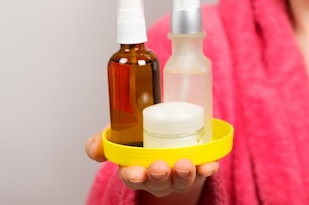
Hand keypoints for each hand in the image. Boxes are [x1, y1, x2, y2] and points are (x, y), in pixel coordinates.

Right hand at [84, 128, 218, 197]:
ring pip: (182, 180)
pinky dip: (207, 168)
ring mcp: (180, 173)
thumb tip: (94, 148)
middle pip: (158, 183)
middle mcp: (158, 175)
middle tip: (160, 167)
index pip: (132, 177)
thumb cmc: (142, 136)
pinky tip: (209, 165)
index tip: (136, 171)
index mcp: (136, 168)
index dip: (134, 176)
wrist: (170, 130)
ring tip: (185, 164)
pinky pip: (205, 170)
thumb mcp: (120, 133)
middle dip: (159, 177)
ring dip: (184, 174)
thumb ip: (105, 139)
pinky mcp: (199, 166)